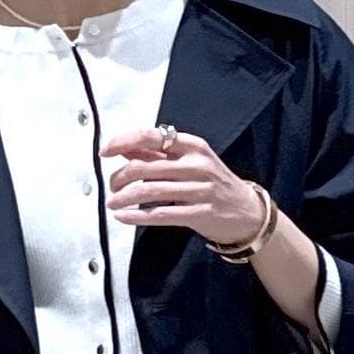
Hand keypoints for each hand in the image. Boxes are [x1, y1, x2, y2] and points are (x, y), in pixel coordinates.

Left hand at [100, 127, 266, 246]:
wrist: (247, 212)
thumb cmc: (213, 184)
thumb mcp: (190, 162)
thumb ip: (158, 155)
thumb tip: (124, 148)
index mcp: (193, 146)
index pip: (151, 137)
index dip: (124, 142)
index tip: (105, 151)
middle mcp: (197, 165)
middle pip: (147, 167)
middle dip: (121, 177)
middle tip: (111, 186)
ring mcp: (200, 190)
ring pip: (151, 191)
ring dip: (125, 198)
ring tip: (113, 203)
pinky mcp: (200, 213)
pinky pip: (161, 214)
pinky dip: (137, 216)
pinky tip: (123, 216)